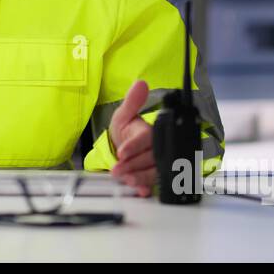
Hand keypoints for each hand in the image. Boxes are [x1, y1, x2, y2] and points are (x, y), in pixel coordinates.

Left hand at [108, 80, 155, 197]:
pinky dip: (145, 187)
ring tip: (124, 179)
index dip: (134, 146)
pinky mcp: (153, 176)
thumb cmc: (126, 130)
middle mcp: (157, 147)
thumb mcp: (124, 115)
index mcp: (151, 131)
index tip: (122, 152)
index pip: (146, 138)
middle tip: (117, 170)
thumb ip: (132, 101)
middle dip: (133, 165)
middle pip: (150, 158)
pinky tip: (138, 190)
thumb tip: (140, 83)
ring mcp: (156, 163)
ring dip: (139, 177)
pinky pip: (153, 184)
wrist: (122, 147)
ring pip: (153, 172)